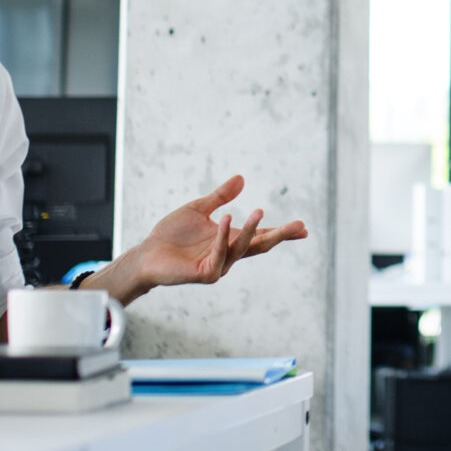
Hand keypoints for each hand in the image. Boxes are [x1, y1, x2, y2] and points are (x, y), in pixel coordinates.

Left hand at [125, 174, 308, 292]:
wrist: (147, 253)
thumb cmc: (171, 234)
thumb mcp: (199, 209)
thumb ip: (220, 197)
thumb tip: (242, 178)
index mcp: (230, 241)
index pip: (260, 237)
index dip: (281, 233)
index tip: (304, 228)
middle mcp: (228, 255)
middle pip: (259, 246)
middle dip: (280, 236)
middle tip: (301, 227)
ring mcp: (218, 266)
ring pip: (241, 248)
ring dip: (251, 230)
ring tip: (259, 211)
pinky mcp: (205, 273)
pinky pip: (219, 253)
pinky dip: (224, 236)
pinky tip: (227, 218)